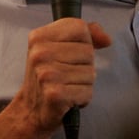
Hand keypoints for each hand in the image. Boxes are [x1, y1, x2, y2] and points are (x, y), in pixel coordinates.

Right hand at [18, 18, 112, 133]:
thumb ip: (86, 35)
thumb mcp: (61, 47)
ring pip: (90, 72)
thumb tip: (106, 38)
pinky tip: (68, 99)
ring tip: (66, 86)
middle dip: (85, 65)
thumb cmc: (49, 77)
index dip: (84, 41)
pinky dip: (82, 98)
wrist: (32, 110)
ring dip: (84, 83)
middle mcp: (40, 54)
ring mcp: (46, 74)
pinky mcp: (55, 94)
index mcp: (39, 37)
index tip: (71, 53)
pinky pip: (88, 91)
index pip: (80, 27)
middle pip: (88, 51)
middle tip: (66, 75)